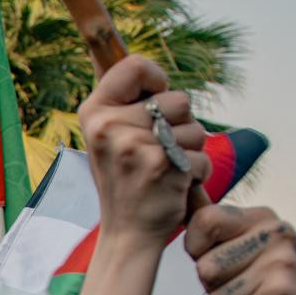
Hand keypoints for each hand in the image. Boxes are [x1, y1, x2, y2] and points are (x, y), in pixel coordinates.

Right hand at [79, 56, 209, 252]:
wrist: (127, 232)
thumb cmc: (126, 180)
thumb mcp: (111, 136)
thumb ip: (126, 102)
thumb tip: (138, 62)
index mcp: (94, 113)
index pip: (135, 65)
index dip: (156, 81)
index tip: (155, 104)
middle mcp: (108, 126)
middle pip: (177, 99)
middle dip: (181, 125)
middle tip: (158, 151)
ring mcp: (134, 146)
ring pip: (194, 127)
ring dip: (190, 149)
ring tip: (165, 169)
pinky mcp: (161, 166)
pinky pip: (201, 155)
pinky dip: (197, 172)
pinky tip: (175, 186)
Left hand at [187, 207, 295, 294]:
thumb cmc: (272, 281)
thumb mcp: (247, 243)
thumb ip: (215, 222)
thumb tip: (187, 188)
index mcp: (262, 216)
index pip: (204, 220)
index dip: (196, 248)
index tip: (217, 257)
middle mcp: (275, 232)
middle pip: (205, 268)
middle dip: (215, 287)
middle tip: (247, 285)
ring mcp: (281, 261)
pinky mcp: (281, 292)